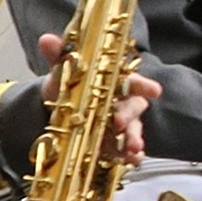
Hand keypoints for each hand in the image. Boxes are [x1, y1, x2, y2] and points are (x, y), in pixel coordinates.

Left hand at [36, 35, 162, 165]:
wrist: (57, 111)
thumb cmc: (68, 87)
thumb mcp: (63, 71)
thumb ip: (60, 56)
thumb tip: (47, 40)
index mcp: (115, 83)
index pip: (132, 81)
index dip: (143, 85)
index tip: (154, 90)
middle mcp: (122, 103)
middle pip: (134, 107)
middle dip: (129, 115)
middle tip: (118, 122)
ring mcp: (121, 125)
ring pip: (133, 130)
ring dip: (134, 139)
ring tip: (131, 149)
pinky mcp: (115, 143)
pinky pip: (126, 150)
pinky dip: (130, 156)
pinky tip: (131, 160)